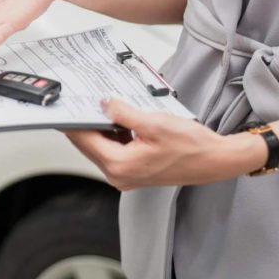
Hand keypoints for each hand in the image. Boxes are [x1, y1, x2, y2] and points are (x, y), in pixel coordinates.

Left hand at [63, 100, 267, 190]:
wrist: (215, 161)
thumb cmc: (192, 146)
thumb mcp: (154, 123)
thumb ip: (123, 113)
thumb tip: (104, 104)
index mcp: (120, 165)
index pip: (84, 140)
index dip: (72, 122)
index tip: (63, 109)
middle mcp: (119, 175)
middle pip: (90, 145)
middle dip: (85, 123)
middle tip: (80, 102)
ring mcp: (126, 176)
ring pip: (102, 148)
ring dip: (100, 129)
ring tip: (102, 107)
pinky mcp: (134, 172)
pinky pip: (115, 151)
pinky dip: (113, 136)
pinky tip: (119, 120)